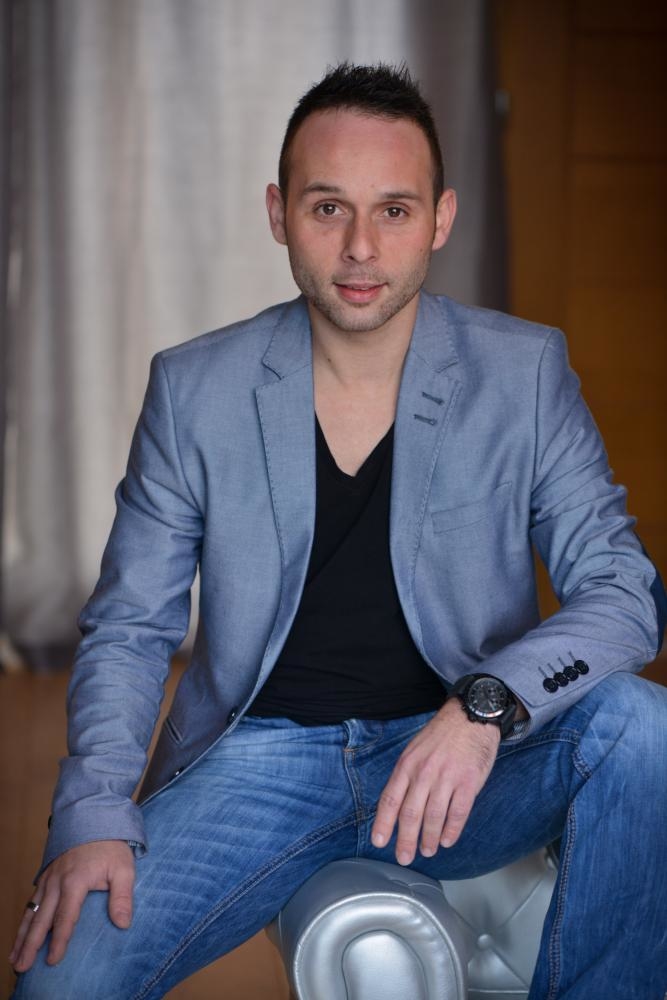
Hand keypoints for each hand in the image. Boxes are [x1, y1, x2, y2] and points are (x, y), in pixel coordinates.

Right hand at [10, 840, 134, 972]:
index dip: (59, 940)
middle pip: (41, 919)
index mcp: (75, 881)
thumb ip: (123, 896)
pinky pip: (32, 901)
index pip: (66, 917)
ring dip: (22, 935)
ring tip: (15, 957)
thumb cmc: (111, 845)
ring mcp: (49, 878)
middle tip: (22, 966)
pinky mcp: (46, 875)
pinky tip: (20, 933)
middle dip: (30, 944)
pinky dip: (24, 919)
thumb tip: (123, 924)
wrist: (95, 816)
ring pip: (32, 911)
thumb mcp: (124, 868)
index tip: (53, 960)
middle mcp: (57, 882)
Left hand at [371, 698, 500, 865]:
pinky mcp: (469, 782)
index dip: (384, 823)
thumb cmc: (441, 736)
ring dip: (429, 839)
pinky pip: (458, 813)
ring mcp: (447, 778)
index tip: (379, 842)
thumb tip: (396, 805)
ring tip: (427, 850)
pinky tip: (447, 840)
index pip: (390, 799)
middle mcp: (425, 772)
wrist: (470, 717)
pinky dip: (451, 830)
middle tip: (404, 857)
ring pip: (434, 817)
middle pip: (410, 814)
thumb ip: (406, 776)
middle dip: (405, 840)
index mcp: (407, 764)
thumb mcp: (414, 750)